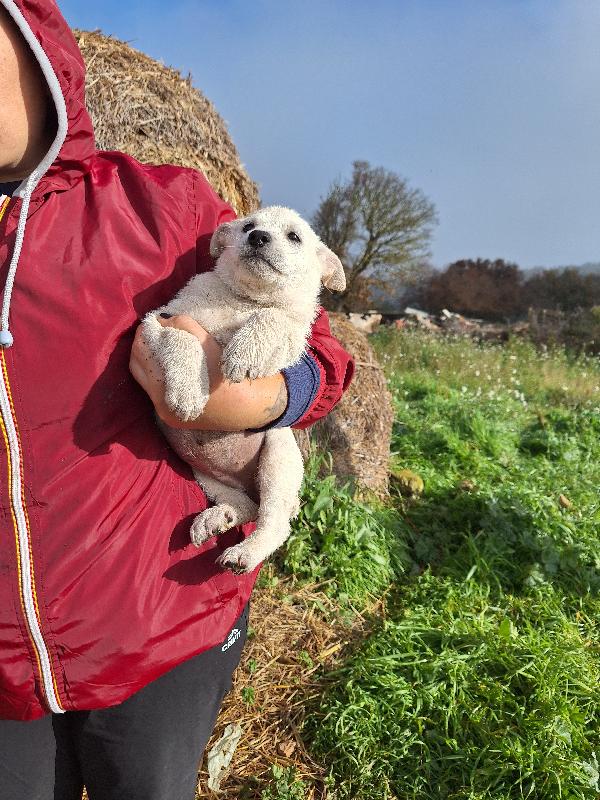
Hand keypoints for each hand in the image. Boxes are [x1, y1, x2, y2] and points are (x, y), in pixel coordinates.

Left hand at [130, 315, 288, 430]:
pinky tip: (169, 364)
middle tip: (153, 330)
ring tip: (160, 345)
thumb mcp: (209, 344)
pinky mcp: (173, 419)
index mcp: (169, 386)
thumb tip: (161, 320)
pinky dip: (157, 374)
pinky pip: (155, 392)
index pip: (142, 352)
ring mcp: (167, 414)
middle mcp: (163, 404)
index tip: (152, 321)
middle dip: (143, 345)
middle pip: (137, 366)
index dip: (145, 333)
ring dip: (148, 360)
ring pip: (144, 380)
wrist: (251, 407)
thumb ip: (183, 326)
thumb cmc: (232, 373)